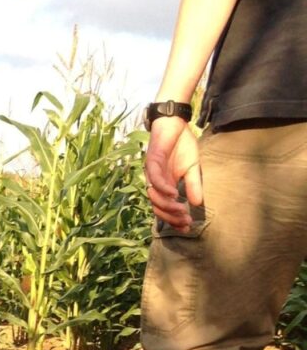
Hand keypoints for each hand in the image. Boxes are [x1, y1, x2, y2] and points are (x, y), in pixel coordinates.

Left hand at [144, 116, 202, 230]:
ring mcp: (151, 173)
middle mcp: (155, 182)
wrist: (176, 123)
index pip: (165, 208)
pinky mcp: (152, 161)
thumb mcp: (192, 168)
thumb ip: (193, 185)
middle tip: (185, 222)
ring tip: (181, 211)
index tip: (188, 226)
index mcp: (163, 186)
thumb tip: (197, 204)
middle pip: (158, 207)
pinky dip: (163, 188)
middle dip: (171, 217)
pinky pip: (155, 179)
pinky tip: (173, 195)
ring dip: (167, 206)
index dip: (174, 219)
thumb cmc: (182, 145)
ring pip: (154, 196)